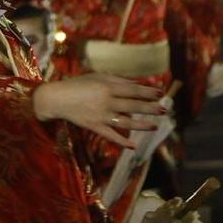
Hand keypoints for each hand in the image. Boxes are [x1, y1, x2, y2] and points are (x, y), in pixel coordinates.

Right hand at [31, 72, 165, 148]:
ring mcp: (101, 116)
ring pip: (126, 122)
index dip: (148, 92)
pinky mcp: (94, 127)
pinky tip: (133, 145)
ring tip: (155, 126)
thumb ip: (118, 80)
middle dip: (150, 108)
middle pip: (133, 106)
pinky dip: (122, 141)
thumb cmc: (79, 84)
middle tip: (165, 110)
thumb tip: (138, 84)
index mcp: (108, 87)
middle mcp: (107, 101)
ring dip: (142, 125)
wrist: (57, 98)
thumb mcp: (98, 77)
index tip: (161, 93)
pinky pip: (110, 135)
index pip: (133, 90)